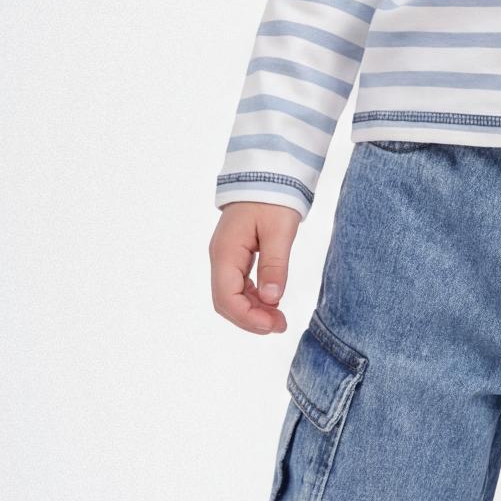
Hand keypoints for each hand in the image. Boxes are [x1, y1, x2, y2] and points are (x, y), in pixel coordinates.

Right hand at [211, 200, 301, 333]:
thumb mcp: (279, 231)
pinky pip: (239, 286)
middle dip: (250, 319)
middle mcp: (220, 258)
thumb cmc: (273, 198)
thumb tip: (272, 299)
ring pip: (231, 296)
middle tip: (280, 326)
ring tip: (279, 320)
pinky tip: (272, 304)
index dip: (248, 318)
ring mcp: (226, 258)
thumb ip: (274, 265)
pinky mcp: (236, 256)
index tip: (273, 325)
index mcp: (225, 252)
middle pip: (225, 302)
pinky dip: (254, 299)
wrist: (267, 174)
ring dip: (253, 312)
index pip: (226, 298)